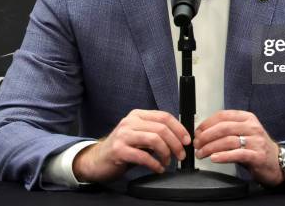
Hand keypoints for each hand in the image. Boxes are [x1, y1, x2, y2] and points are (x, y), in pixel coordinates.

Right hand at [72, 109, 190, 182]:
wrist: (97, 160)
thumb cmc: (122, 148)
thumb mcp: (139, 135)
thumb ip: (155, 132)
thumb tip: (179, 138)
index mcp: (137, 115)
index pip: (164, 116)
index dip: (179, 128)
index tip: (187, 140)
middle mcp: (130, 122)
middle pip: (162, 128)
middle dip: (176, 143)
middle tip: (180, 155)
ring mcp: (123, 135)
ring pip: (155, 139)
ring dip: (166, 153)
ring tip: (167, 162)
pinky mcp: (119, 150)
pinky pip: (143, 156)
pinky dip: (155, 164)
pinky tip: (157, 168)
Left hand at [193, 110, 284, 186]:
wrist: (277, 162)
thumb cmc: (256, 148)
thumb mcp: (243, 133)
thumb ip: (227, 130)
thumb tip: (203, 132)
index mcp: (247, 118)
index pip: (222, 115)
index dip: (207, 123)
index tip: (197, 131)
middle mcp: (252, 127)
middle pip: (223, 128)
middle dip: (206, 136)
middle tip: (197, 144)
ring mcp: (256, 141)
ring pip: (228, 141)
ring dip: (210, 148)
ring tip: (201, 153)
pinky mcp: (258, 156)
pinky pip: (237, 154)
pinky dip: (223, 156)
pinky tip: (214, 158)